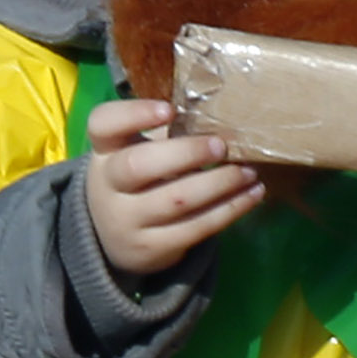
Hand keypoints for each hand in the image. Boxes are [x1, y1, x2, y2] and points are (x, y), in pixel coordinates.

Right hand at [74, 87, 268, 280]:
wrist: (118, 238)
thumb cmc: (140, 179)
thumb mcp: (137, 151)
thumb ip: (167, 133)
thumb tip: (225, 116)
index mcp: (106, 149)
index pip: (103, 124)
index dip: (135, 113)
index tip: (171, 109)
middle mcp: (108, 185)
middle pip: (137, 165)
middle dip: (186, 153)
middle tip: (221, 146)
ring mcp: (126, 220)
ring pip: (176, 200)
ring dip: (220, 183)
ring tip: (248, 170)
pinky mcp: (151, 248)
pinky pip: (196, 227)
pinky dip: (230, 209)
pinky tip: (253, 193)